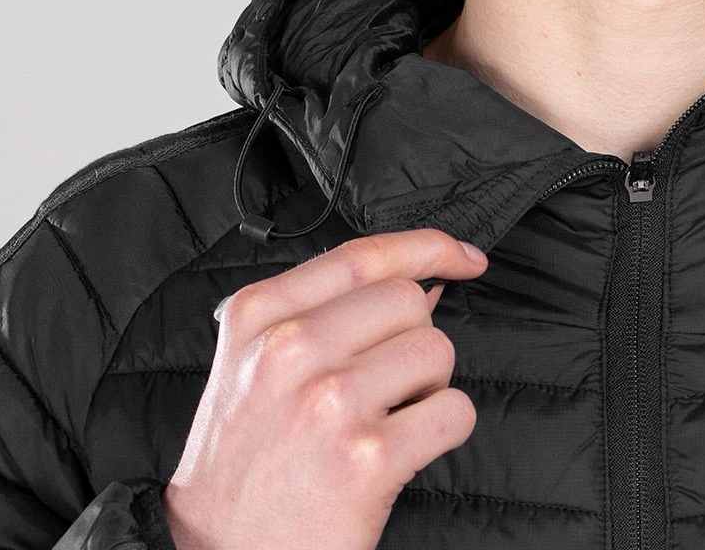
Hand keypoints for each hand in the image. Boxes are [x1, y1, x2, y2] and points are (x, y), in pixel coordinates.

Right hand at [162, 228, 487, 549]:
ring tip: (386, 414)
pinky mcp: (367, 457)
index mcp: (258, 315)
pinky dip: (443, 427)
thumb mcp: (252, 361)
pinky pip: (454, 411)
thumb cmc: (243, 455)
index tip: (462, 256)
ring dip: (428, 383)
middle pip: (408, 299)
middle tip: (386, 377)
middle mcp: (290, 348)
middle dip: (413, 335)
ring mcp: (329, 401)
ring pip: (436, 350)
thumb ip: (320, 309)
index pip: (360, 255)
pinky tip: (402, 446)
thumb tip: (419, 281)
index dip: (424, 246)